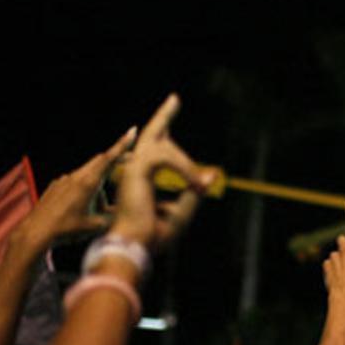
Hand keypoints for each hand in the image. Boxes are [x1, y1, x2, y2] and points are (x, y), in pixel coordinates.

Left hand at [16, 128, 135, 249]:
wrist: (35, 233)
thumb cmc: (66, 230)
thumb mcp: (96, 226)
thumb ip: (114, 217)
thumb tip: (126, 214)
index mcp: (88, 183)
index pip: (109, 159)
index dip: (122, 145)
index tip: (132, 131)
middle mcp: (75, 177)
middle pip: (100, 163)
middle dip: (114, 162)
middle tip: (128, 162)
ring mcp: (63, 180)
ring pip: (87, 176)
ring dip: (96, 186)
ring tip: (92, 211)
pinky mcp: (55, 187)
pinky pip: (74, 184)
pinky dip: (82, 191)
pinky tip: (76, 209)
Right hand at [110, 95, 210, 249]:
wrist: (136, 246)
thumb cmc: (154, 234)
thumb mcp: (182, 211)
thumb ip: (193, 190)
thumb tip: (211, 174)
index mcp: (142, 178)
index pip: (154, 149)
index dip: (163, 132)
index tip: (171, 112)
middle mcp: (134, 169)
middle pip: (152, 134)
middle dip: (164, 116)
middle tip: (175, 99)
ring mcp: (133, 167)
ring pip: (163, 146)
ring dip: (186, 164)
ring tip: (195, 183)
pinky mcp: (136, 168)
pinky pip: (167, 157)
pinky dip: (184, 170)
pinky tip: (192, 184)